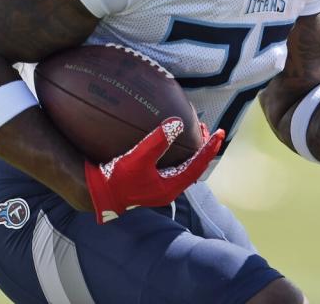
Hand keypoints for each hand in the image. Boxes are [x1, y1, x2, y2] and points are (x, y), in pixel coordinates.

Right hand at [84, 118, 224, 223]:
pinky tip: (174, 144)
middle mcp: (170, 189)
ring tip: (196, 134)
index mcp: (171, 186)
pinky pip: (175, 167)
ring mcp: (162, 187)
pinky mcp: (153, 184)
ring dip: (193, 151)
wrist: (100, 195)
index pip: (198, 165)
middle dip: (203, 148)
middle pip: (195, 167)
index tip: (220, 133)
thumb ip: (157, 142)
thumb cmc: (117, 179)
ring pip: (185, 167)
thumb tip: (177, 124)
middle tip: (207, 129)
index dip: (210, 148)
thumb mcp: (138, 158)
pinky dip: (180, 154)